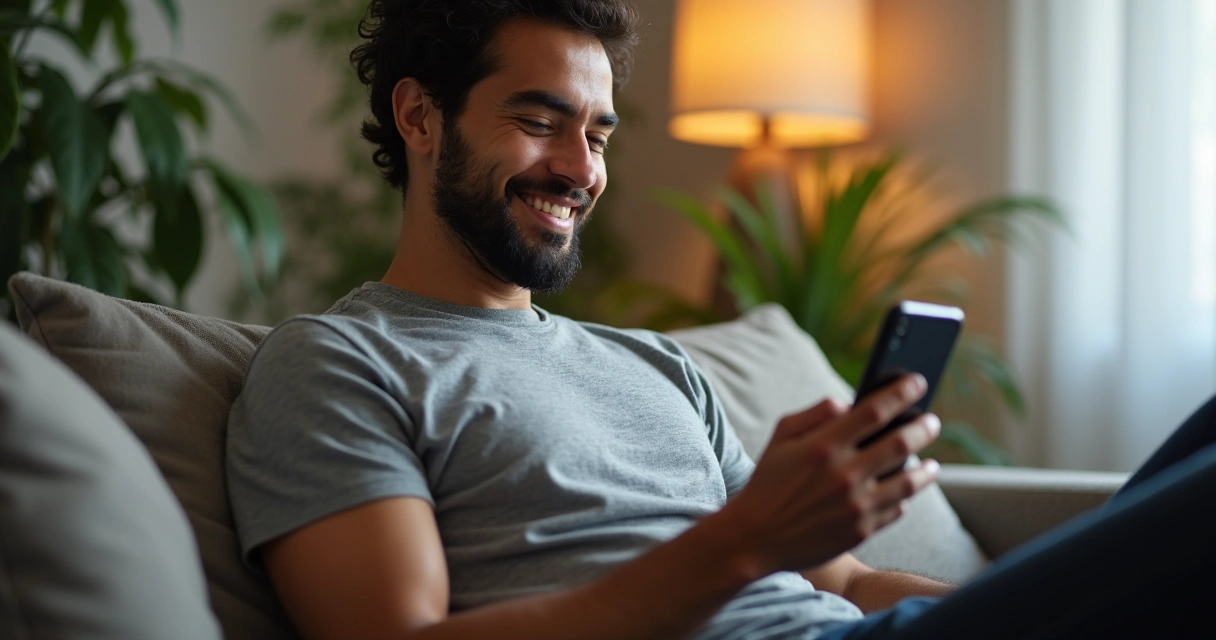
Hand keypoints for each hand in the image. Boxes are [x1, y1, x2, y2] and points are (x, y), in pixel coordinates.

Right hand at [718, 374, 941, 575]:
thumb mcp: (781, 437)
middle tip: (932, 421)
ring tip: (932, 463)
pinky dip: (904, 498)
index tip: (917, 382)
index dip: (901, 393)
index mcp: (823, 446)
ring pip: (909, 481)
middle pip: (901, 443)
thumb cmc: (769, 480)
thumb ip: (815, 413)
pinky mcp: (862, 531)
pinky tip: (905, 490)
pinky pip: (897, 509)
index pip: (874, 410)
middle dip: (923, 428)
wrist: (757, 537)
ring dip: (926, 469)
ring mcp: (856, 506)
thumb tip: (851, 403)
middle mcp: (844, 475)